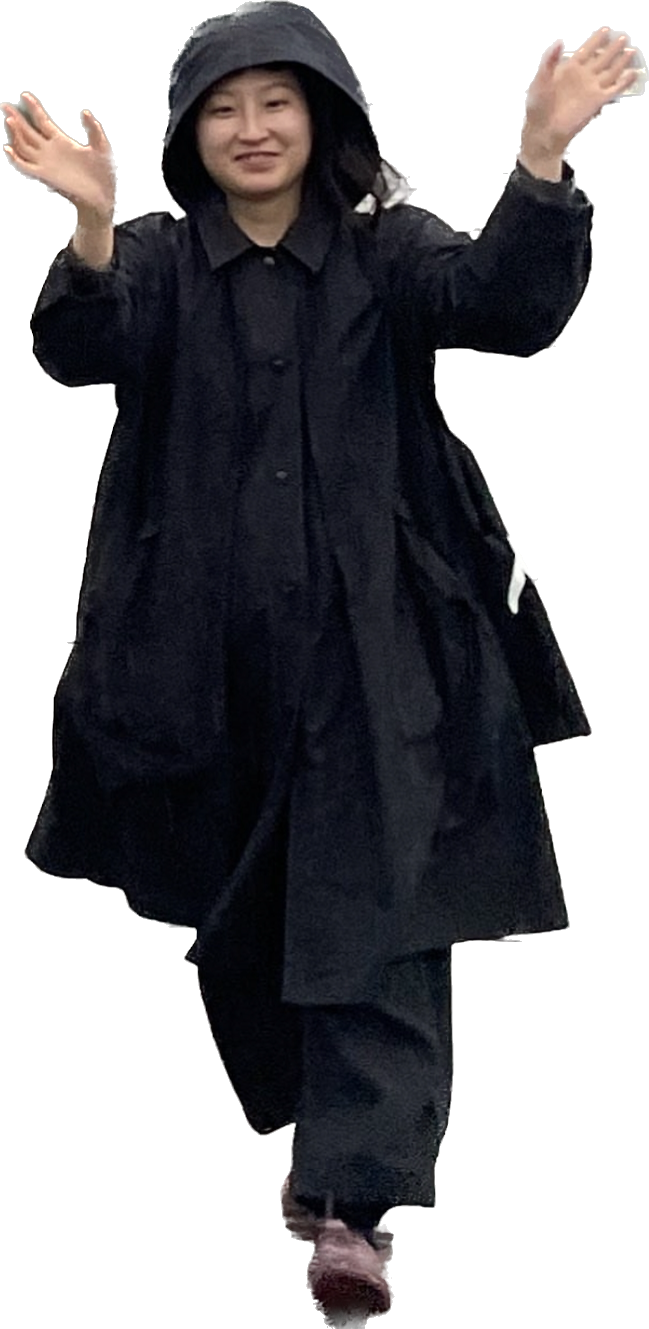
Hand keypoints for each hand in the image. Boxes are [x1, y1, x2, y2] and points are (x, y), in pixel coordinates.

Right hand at [1, 90, 115, 219]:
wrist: (103, 200)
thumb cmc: (103, 176)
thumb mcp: (101, 147)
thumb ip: (93, 128)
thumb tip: (83, 111)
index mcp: (61, 142)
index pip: (42, 121)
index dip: (33, 107)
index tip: (24, 94)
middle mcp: (50, 151)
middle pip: (27, 131)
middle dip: (15, 118)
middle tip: (4, 105)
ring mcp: (46, 164)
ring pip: (23, 147)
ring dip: (14, 134)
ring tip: (9, 121)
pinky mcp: (45, 177)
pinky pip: (25, 168)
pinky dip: (15, 159)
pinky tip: (7, 148)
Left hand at [521, 28, 639, 155]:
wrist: (543, 131)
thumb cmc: (538, 106)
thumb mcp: (540, 80)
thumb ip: (549, 60)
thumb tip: (560, 40)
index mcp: (570, 68)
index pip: (587, 50)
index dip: (596, 39)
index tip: (606, 29)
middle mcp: (584, 76)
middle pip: (603, 58)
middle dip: (613, 48)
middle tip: (625, 37)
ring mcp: (592, 89)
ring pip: (611, 71)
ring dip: (622, 62)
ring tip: (632, 51)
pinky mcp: (597, 102)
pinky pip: (614, 90)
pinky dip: (624, 82)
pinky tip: (633, 74)